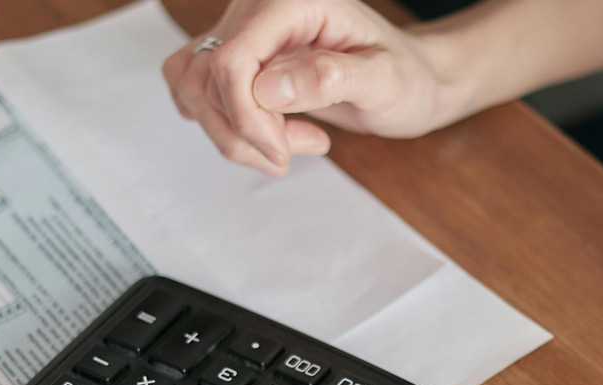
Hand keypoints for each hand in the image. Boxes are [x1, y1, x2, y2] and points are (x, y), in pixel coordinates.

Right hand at [162, 0, 455, 176]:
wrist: (409, 80)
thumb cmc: (404, 78)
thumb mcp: (383, 81)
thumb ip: (329, 78)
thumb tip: (270, 88)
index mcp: (290, 2)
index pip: (231, 61)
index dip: (248, 119)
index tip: (283, 153)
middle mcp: (258, 8)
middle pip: (205, 79)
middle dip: (244, 133)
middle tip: (293, 152)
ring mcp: (244, 33)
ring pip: (194, 88)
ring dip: (233, 135)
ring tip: (288, 146)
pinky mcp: (240, 59)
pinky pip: (197, 91)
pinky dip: (226, 126)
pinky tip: (272, 134)